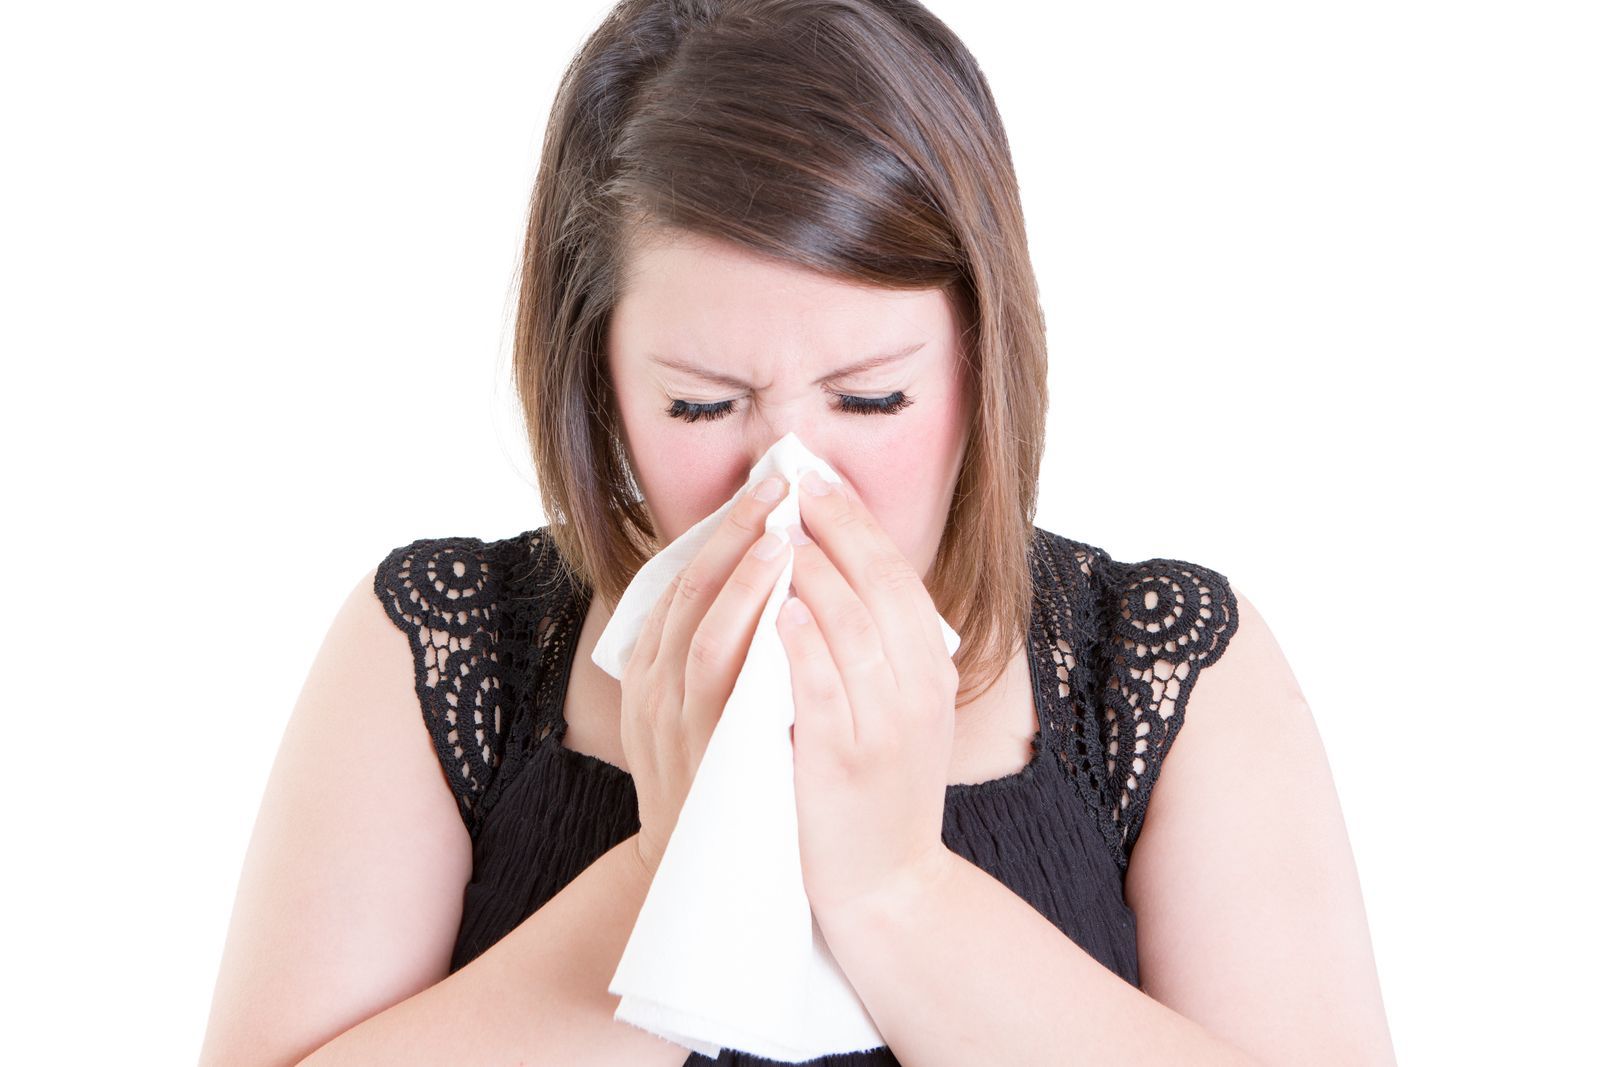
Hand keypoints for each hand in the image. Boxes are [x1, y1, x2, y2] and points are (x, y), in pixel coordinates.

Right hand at [622, 475, 793, 878]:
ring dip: (740, 583)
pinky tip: (787, 619)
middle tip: (775, 487)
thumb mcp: (710, 705)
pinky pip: (724, 698)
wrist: (710, 878)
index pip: (683, 581)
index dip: (721, 530)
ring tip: (781, 536)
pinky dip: (751, 651)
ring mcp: (678, 730)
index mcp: (653, 671)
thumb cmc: (723, 779)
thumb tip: (770, 576)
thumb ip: (727, 648)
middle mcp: (656, 693)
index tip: (764, 488)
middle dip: (730, 536)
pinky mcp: (708, 766)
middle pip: (686, 594)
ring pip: (702, 638)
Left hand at [774, 468, 958, 919]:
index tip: (818, 479)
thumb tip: (830, 567)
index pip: (897, 574)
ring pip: (852, 626)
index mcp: (930, 671)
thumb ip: (877, 646)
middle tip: (792, 484)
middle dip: (834, 528)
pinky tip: (776, 608)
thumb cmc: (877, 790)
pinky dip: (802, 643)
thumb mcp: (899, 709)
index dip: (857, 521)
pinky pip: (823, 687)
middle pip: (880, 586)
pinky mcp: (844, 760)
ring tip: (778, 531)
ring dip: (814, 572)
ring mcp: (885, 725)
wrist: (887, 887)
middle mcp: (918, 691)